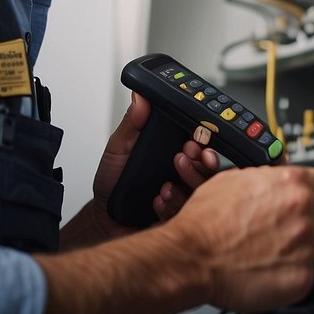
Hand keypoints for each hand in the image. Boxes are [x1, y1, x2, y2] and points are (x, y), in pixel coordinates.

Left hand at [81, 93, 218, 240]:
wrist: (104, 215)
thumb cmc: (113, 181)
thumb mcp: (118, 147)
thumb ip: (131, 123)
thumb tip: (139, 97)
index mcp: (172, 151)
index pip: (199, 142)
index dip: (203, 139)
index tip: (196, 138)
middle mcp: (182, 171)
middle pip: (209, 165)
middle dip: (203, 160)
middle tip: (185, 155)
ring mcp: (183, 193)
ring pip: (203, 188)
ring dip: (189, 181)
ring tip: (167, 183)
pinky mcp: (178, 214)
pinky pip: (187, 210)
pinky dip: (172, 204)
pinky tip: (158, 200)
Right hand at [165, 165, 313, 312]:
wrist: (191, 256)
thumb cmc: (206, 220)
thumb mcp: (239, 178)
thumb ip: (271, 179)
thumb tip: (281, 181)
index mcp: (293, 182)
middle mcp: (304, 210)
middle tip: (287, 232)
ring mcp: (306, 244)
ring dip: (302, 250)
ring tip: (271, 251)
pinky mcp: (301, 277)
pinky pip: (308, 275)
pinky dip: (292, 275)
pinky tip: (269, 268)